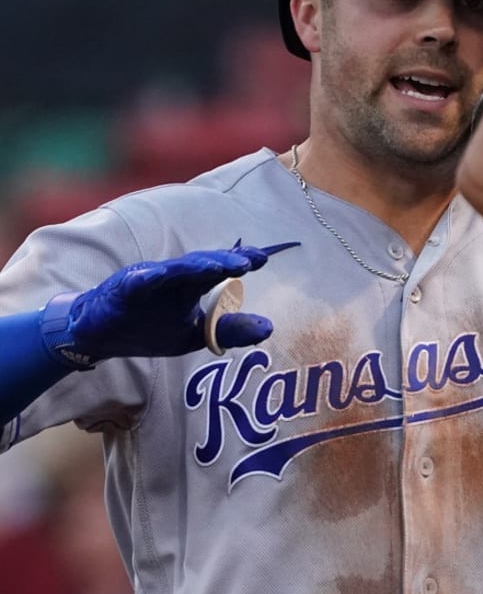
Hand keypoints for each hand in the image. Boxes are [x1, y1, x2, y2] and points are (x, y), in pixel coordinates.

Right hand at [45, 240, 298, 366]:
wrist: (101, 335)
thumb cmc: (150, 329)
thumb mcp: (196, 335)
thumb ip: (229, 330)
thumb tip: (269, 328)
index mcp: (192, 285)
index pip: (220, 269)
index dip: (240, 262)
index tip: (263, 258)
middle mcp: (174, 278)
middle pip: (202, 264)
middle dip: (225, 260)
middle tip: (249, 260)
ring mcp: (149, 280)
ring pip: (174, 270)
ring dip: (195, 266)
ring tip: (216, 265)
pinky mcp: (124, 290)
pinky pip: (136, 282)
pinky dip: (147, 277)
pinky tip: (157, 274)